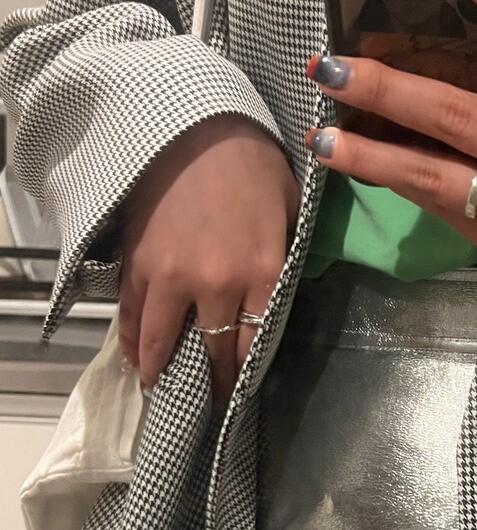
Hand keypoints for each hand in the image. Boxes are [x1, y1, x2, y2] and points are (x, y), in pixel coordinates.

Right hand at [119, 114, 299, 400]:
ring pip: (164, 341)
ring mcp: (172, 275)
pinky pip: (134, 315)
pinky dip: (134, 341)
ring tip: (162, 388)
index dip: (245, 374)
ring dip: (162, 370)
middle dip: (212, 382)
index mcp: (263, 273)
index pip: (254, 344)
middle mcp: (218, 283)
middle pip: (214, 350)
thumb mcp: (290, 211)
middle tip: (209, 403)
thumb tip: (274, 299)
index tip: (240, 394)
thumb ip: (283, 260)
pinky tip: (138, 357)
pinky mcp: (139, 262)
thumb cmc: (254, 164)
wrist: (197, 126)